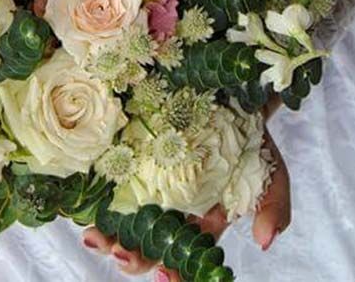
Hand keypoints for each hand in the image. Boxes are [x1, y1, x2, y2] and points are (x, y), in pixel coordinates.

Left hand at [82, 110, 290, 276]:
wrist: (232, 92)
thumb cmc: (251, 141)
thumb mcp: (269, 172)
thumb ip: (272, 207)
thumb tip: (264, 240)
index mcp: (199, 221)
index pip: (184, 257)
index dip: (173, 273)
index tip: (165, 274)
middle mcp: (170, 206)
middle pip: (147, 242)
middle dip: (131, 256)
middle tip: (119, 254)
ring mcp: (148, 180)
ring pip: (124, 216)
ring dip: (107, 232)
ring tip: (93, 238)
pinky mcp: (131, 151)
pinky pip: (110, 177)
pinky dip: (95, 192)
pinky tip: (82, 202)